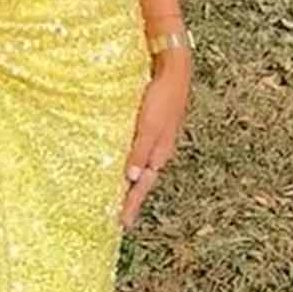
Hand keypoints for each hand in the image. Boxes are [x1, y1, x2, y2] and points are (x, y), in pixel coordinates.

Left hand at [121, 54, 189, 227]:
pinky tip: (122, 162)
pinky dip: (131, 162)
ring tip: (119, 196)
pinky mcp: (151, 126)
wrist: (174, 66)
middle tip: (118, 218)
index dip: (131, 205)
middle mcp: (159, 149)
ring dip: (131, 183)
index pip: (142, 187)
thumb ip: (140, 151)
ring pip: (142, 167)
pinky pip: (140, 152)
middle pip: (143, 181)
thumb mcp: (149, 125)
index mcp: (160, 153)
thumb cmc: (162, 95)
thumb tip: (131, 179)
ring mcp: (156, 138)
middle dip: (132, 199)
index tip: (121, 224)